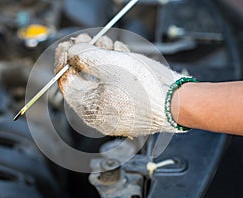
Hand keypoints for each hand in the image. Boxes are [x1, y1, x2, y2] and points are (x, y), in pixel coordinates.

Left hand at [54, 34, 185, 136]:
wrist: (178, 103)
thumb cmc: (147, 90)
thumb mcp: (110, 65)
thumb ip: (84, 57)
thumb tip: (72, 52)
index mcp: (88, 107)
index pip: (66, 82)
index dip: (64, 59)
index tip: (67, 45)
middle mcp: (99, 113)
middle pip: (84, 79)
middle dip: (86, 55)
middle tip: (90, 39)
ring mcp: (114, 111)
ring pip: (100, 79)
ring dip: (102, 58)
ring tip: (110, 45)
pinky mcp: (128, 106)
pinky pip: (114, 85)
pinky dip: (115, 67)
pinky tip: (121, 56)